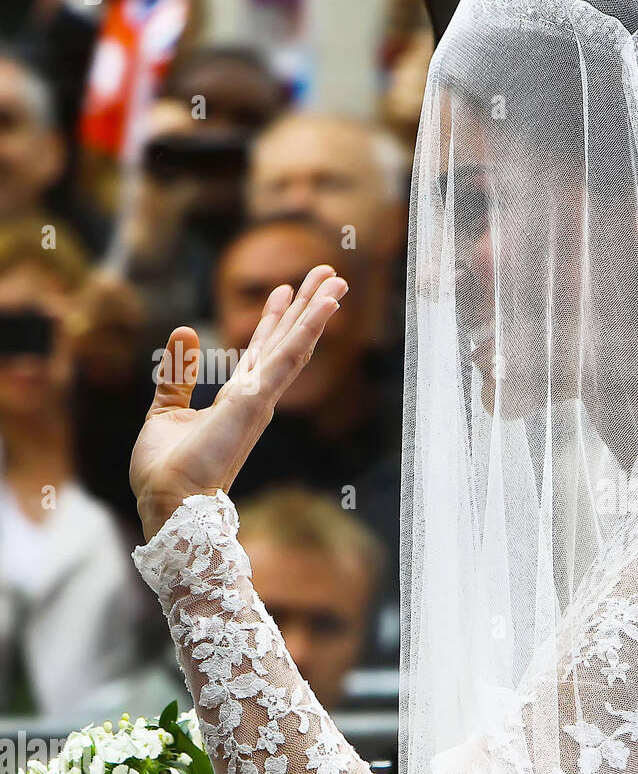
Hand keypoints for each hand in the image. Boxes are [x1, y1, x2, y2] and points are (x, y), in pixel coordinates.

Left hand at [130, 265, 347, 539]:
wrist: (170, 499)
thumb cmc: (166, 470)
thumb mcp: (164, 411)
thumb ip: (177, 374)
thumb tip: (185, 331)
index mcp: (238, 401)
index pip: (262, 351)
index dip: (273, 319)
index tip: (284, 290)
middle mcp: (258, 397)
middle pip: (288, 342)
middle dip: (306, 307)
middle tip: (328, 274)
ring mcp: (263, 398)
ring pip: (297, 344)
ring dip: (317, 310)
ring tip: (337, 279)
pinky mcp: (259, 399)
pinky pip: (290, 356)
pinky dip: (310, 327)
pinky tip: (326, 304)